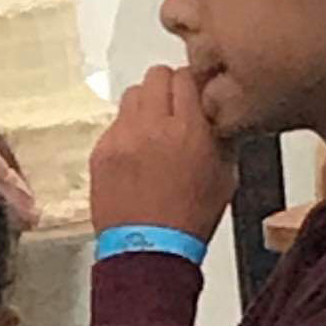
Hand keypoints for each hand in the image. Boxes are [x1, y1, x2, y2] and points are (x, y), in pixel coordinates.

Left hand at [90, 66, 236, 246]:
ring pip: (131, 95)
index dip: (194, 82)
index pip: (188, 76)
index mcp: (188, 129)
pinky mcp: (100, 151)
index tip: (196, 92)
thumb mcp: (225, 175)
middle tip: (173, 107)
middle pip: (156, 75)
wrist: (148, 249)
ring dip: (145, 105)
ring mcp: (121, 138)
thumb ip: (222, 135)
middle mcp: (152, 127)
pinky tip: (136, 153)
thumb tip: (218, 112)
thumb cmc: (188, 219)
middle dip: (168, 87)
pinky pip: (114, 124)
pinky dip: (126, 131)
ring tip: (153, 130)